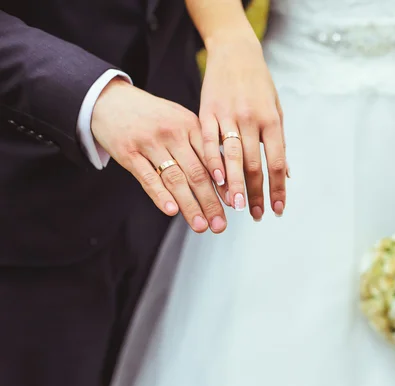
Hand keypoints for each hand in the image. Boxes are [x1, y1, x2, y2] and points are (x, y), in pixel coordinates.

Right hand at [91, 78, 227, 233]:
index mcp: (190, 125)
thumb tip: (223, 175)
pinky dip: (160, 195)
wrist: (110, 99)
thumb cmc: (151, 114)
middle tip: (220, 225)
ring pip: (175, 179)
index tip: (233, 203)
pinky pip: (147, 178)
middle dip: (211, 202)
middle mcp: (173, 133)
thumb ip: (200, 144)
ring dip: (190, 205)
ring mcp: (150, 143)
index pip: (212, 159)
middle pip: (196, 173)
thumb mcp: (180, 120)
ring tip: (201, 225)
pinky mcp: (128, 153)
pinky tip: (171, 210)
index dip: (224, 184)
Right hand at [198, 33, 286, 221]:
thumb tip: (286, 174)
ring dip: (235, 185)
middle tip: (255, 215)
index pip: (276, 162)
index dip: (277, 188)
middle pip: (255, 164)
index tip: (277, 209)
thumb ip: (279, 142)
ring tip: (237, 207)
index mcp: (271, 120)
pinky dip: (212, 162)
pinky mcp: (207, 111)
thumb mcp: (276, 110)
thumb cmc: (259, 85)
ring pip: (232, 157)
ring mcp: (228, 115)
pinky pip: (209, 141)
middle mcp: (251, 119)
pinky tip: (215, 181)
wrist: (235, 53)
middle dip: (256, 193)